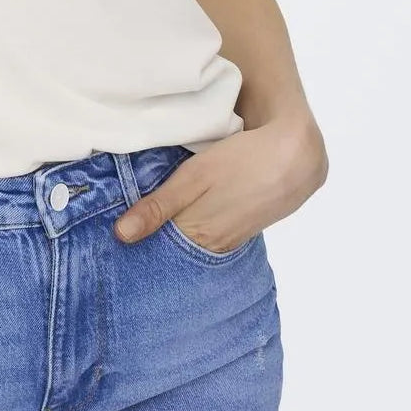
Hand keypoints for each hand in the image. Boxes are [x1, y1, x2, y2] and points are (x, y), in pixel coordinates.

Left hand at [113, 116, 327, 251]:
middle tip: (126, 231)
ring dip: (173, 234)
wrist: (296, 156)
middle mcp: (215, 247)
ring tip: (151, 223)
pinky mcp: (244, 228)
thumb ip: (158, 206)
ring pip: (192, 243)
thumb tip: (121, 236)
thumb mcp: (194, 177)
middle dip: (153, 243)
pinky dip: (195, 228)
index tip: (114, 240)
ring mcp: (232, 240)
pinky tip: (186, 215)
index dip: (136, 246)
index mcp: (199, 236)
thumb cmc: (242, 162)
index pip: (157, 253)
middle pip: (174, 251)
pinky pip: (211, 235)